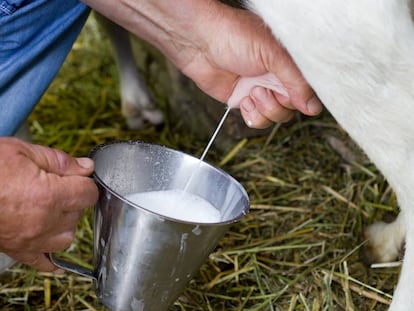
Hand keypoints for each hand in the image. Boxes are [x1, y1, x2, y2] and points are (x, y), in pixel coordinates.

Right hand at [0, 138, 97, 271]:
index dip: (85, 182)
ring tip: (51, 209)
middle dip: (73, 199)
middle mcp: (43, 222)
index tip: (77, 177)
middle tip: (57, 187)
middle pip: (78, 214)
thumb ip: (59, 161)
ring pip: (66, 238)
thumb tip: (86, 167)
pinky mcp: (16, 250)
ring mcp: (29, 239)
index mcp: (49, 195)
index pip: (88, 194)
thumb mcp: (22, 151)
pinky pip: (42, 262)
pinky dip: (51, 258)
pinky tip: (54, 253)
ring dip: (64, 224)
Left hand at [176, 4, 322, 127]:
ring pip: (276, 117)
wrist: (200, 43)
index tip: (289, 95)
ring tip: (252, 92)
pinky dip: (252, 115)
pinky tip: (244, 99)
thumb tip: (312, 106)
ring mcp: (261, 91)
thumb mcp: (273, 54)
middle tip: (263, 88)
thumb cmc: (235, 36)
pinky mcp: (245, 101)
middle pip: (292, 108)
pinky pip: (257, 120)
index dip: (301, 98)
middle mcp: (278, 78)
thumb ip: (296, 80)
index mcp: (290, 63)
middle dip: (278, 103)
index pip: (309, 91)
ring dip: (265, 109)